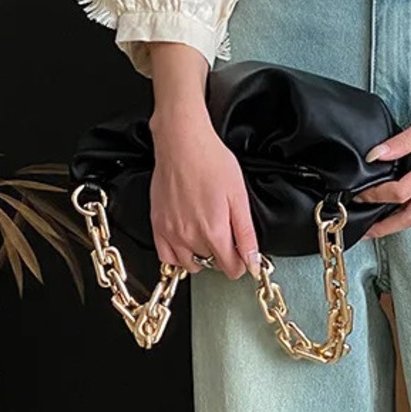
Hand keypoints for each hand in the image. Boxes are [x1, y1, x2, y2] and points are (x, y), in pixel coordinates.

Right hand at [148, 106, 260, 279]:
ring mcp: (171, 232)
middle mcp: (190, 236)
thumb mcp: (240, 197)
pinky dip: (178, 256)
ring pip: (190, 264)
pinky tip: (187, 244)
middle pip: (212, 264)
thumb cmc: (210, 162)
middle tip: (226, 235)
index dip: (241, 263)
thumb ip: (246, 234)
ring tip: (207, 238)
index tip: (242, 254)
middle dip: (223, 255)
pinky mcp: (157, 225)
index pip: (231, 268)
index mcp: (213, 231)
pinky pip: (166, 258)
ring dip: (201, 257)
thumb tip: (253, 261)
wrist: (182, 143)